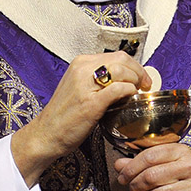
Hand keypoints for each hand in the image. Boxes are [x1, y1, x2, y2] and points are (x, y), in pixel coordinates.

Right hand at [12, 51, 151, 185]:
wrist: (46, 134)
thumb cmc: (65, 115)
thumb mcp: (80, 87)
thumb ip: (99, 80)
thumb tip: (127, 79)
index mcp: (80, 63)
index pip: (116, 55)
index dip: (134, 66)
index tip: (141, 78)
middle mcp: (82, 69)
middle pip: (122, 59)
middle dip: (139, 71)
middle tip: (145, 85)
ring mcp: (85, 85)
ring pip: (121, 70)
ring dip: (135, 81)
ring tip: (138, 92)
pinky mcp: (90, 103)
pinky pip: (118, 89)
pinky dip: (129, 92)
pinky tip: (130, 98)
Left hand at [113, 144, 190, 190]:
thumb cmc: (182, 178)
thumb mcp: (165, 165)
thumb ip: (141, 164)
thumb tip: (119, 164)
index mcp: (181, 151)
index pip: (150, 156)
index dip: (131, 167)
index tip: (122, 176)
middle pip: (151, 175)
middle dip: (135, 183)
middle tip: (131, 187)